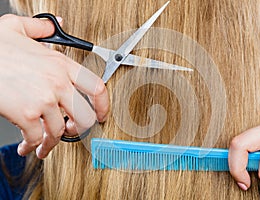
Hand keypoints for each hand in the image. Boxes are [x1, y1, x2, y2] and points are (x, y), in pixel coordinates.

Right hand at [0, 14, 108, 158]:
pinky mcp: (26, 114)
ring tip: (44, 143)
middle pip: (85, 116)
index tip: (101, 114)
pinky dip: (33, 145)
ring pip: (59, 131)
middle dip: (79, 129)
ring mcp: (44, 100)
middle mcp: (58, 83)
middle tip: (71, 131)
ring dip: (52, 142)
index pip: (96, 87)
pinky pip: (37, 137)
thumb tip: (55, 25)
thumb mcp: (18, 28)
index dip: (103, 105)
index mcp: (61, 64)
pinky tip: (28, 144)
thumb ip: (41, 28)